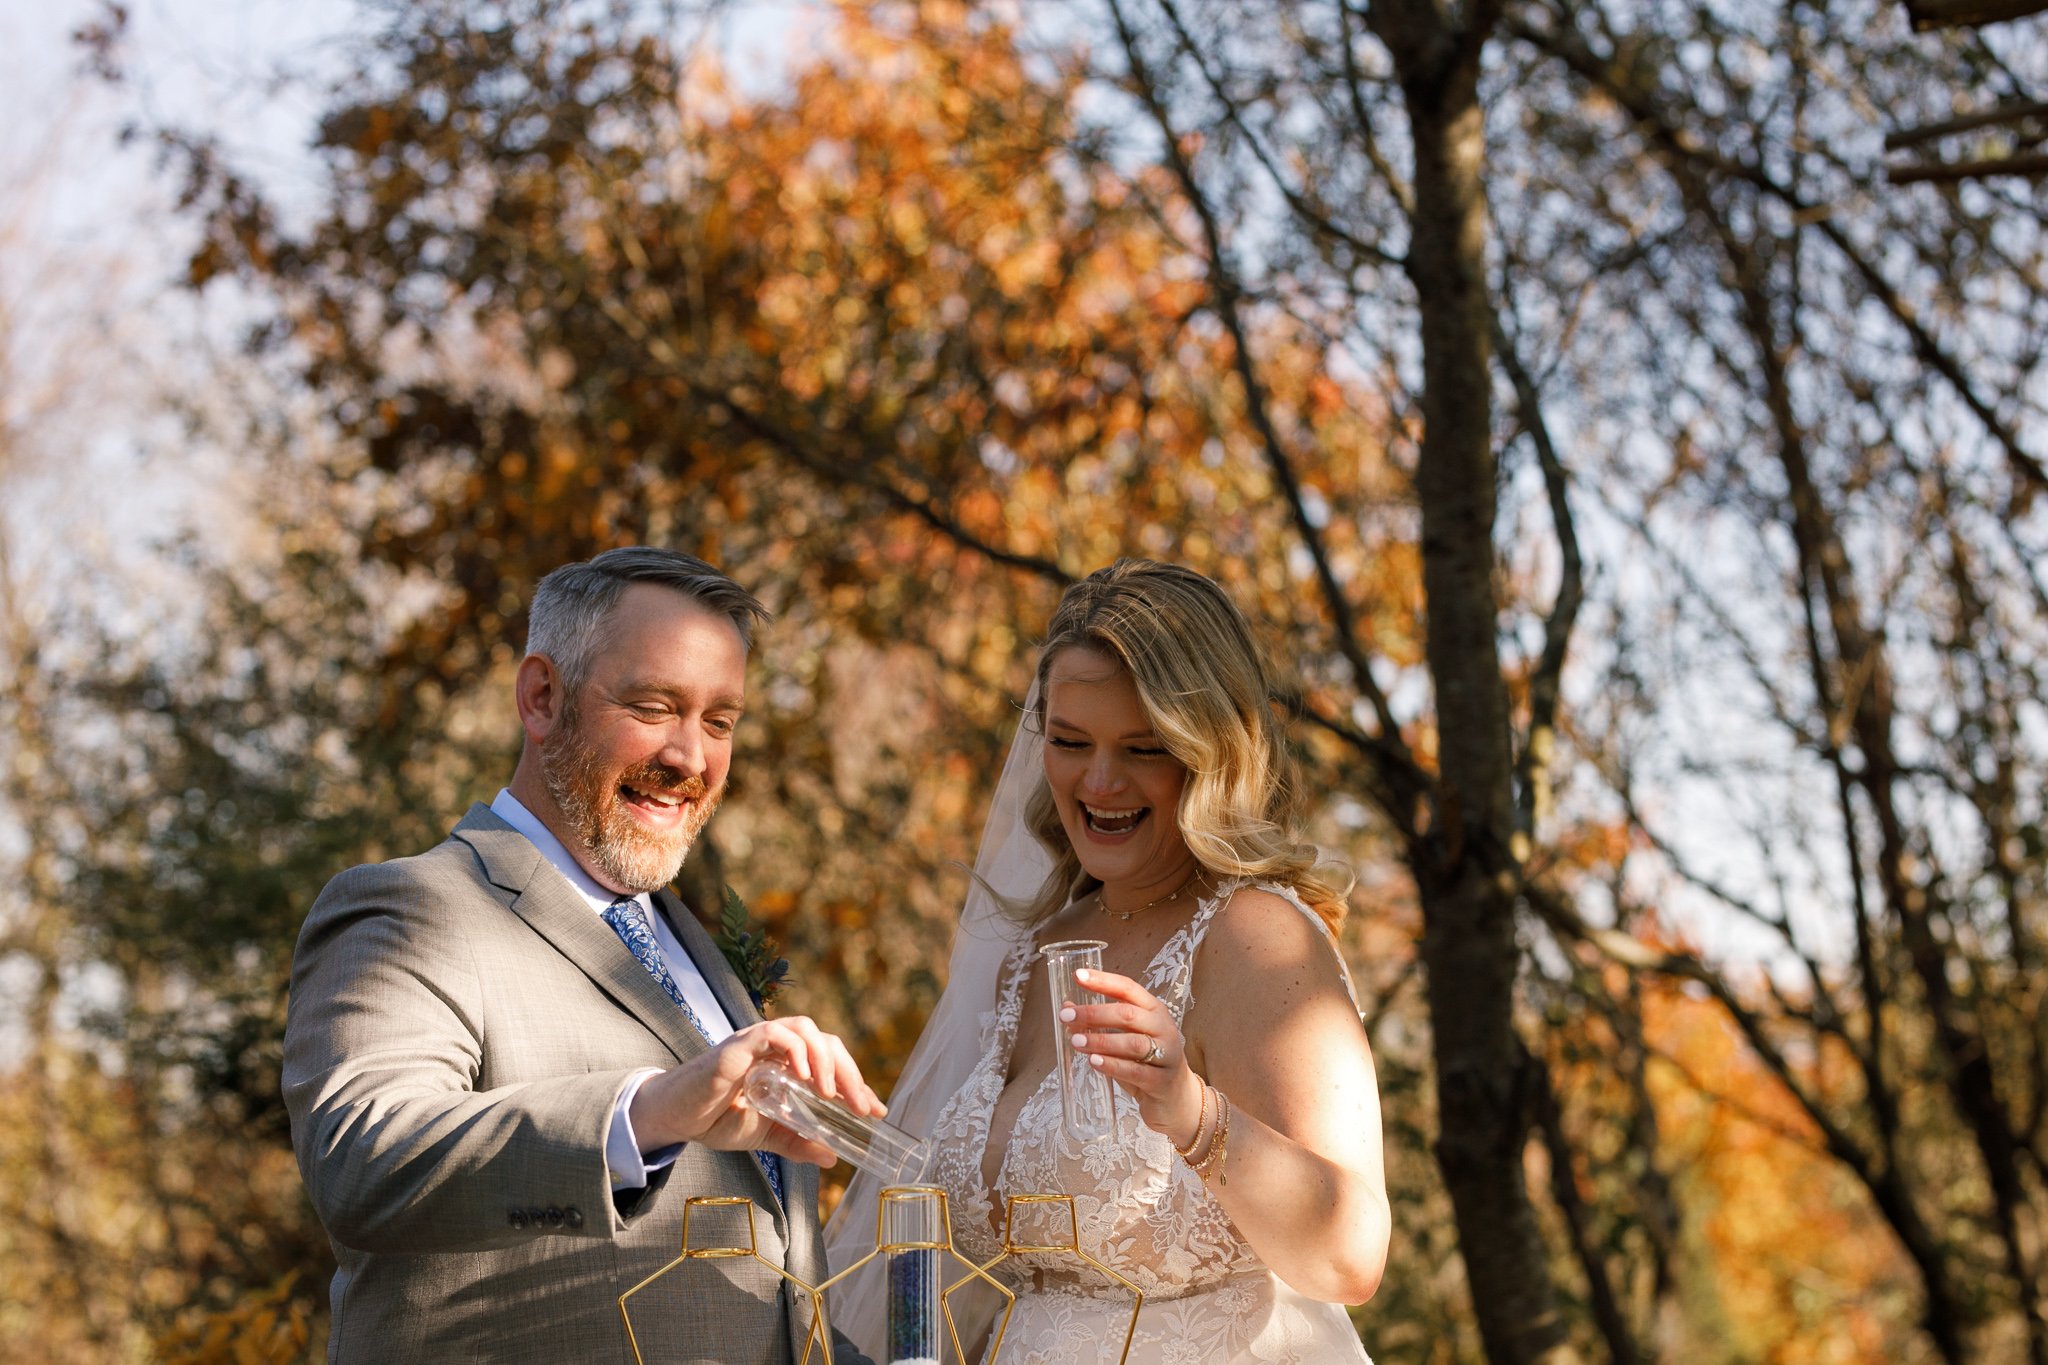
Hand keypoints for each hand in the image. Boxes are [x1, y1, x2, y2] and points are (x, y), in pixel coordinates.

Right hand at [628, 1016, 884, 1164]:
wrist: (675, 1119)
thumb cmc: (716, 1118)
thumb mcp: (765, 1135)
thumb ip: (797, 1142)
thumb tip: (831, 1157)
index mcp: (787, 1063)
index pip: (831, 1061)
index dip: (856, 1082)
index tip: (875, 1110)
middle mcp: (777, 1046)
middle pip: (826, 1042)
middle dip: (849, 1073)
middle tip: (861, 1107)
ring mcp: (758, 1042)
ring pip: (806, 1029)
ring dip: (826, 1060)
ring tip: (831, 1094)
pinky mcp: (738, 1045)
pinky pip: (774, 1032)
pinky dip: (795, 1049)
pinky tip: (804, 1077)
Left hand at [1062, 968, 1206, 1149]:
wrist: (1177, 1098)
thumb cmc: (1146, 1062)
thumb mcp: (1125, 1038)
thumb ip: (1100, 1024)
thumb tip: (1067, 1009)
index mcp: (1153, 1010)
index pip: (1128, 988)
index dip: (1103, 981)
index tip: (1078, 976)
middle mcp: (1162, 1027)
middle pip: (1128, 1014)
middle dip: (1094, 1013)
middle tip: (1067, 1016)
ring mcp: (1166, 1054)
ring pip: (1132, 1043)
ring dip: (1101, 1040)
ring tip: (1076, 1041)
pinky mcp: (1161, 1081)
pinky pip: (1135, 1071)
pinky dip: (1112, 1065)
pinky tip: (1094, 1062)